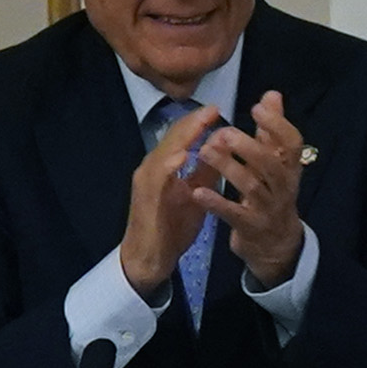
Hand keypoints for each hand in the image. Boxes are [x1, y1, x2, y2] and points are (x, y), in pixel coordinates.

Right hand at [118, 101, 223, 301]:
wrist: (149, 259)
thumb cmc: (172, 226)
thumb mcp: (196, 194)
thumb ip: (207, 170)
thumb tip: (222, 146)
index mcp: (164, 166)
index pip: (181, 138)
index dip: (197, 123)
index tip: (217, 110)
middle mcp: (152, 168)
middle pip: (171, 138)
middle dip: (191, 122)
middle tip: (212, 108)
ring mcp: (146, 183)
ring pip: (163, 152)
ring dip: (182, 137)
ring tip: (200, 122)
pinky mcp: (144, 200)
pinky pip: (155, 180)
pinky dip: (167, 166)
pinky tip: (181, 157)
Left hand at [187, 93, 312, 291]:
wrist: (275, 245)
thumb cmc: (271, 195)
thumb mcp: (275, 164)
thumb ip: (271, 131)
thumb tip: (272, 94)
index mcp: (290, 168)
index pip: (292, 144)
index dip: (278, 125)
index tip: (257, 107)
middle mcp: (283, 188)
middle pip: (271, 165)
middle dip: (248, 147)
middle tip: (224, 132)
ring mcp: (267, 209)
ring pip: (251, 188)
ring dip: (228, 169)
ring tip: (205, 152)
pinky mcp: (250, 228)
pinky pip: (233, 215)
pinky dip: (216, 203)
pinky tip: (197, 191)